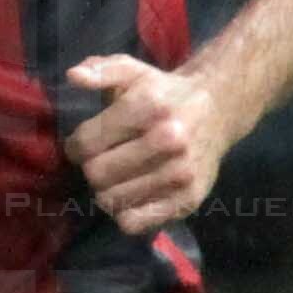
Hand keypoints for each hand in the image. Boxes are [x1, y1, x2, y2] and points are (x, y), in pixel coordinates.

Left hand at [66, 53, 233, 232]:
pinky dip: (124, 213)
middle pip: (96, 174)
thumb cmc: (164, 93)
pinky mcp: (188, 198)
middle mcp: (168, 141)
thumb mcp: (133, 71)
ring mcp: (181, 173)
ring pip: (111, 200)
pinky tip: (131, 194)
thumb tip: (74, 76)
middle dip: (92, 168)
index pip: (86, 144)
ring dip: (106, 191)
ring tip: (118, 176)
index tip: (83, 144)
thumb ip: (101, 70)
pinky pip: (134, 222)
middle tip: (103, 159)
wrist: (219, 108)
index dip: (75, 147)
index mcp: (149, 109)